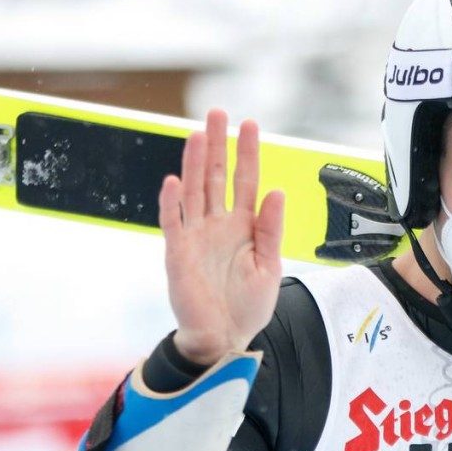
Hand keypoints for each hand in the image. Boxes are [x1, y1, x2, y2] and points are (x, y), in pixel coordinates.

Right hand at [159, 109, 284, 364]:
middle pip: (216, 176)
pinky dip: (172, 202)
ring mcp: (196, 237)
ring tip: (198, 134)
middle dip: (218, 145)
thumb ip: (272, 229)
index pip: (246, 181)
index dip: (248, 153)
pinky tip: (174, 180)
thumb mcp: (270, 266)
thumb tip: (278, 191)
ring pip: (195, 191)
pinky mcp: (178, 254)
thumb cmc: (248, 305)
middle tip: (218, 112)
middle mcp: (218, 225)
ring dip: (195, 163)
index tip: (250, 124)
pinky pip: (173, 223)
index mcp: (243, 226)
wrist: (225, 338)